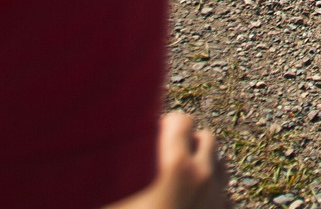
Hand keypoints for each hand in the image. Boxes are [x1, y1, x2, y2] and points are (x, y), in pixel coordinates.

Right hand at [106, 112, 226, 208]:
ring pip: (219, 164)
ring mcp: (217, 197)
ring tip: (178, 182)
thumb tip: (96, 146)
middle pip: (205, 138)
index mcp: (175, 164)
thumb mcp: (114, 191)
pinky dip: (211, 193)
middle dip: (188, 145)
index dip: (165, 127)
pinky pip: (224, 194)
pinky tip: (189, 201)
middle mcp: (202, 175)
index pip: (182, 120)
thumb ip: (116, 164)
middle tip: (164, 164)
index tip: (152, 140)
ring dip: (202, 166)